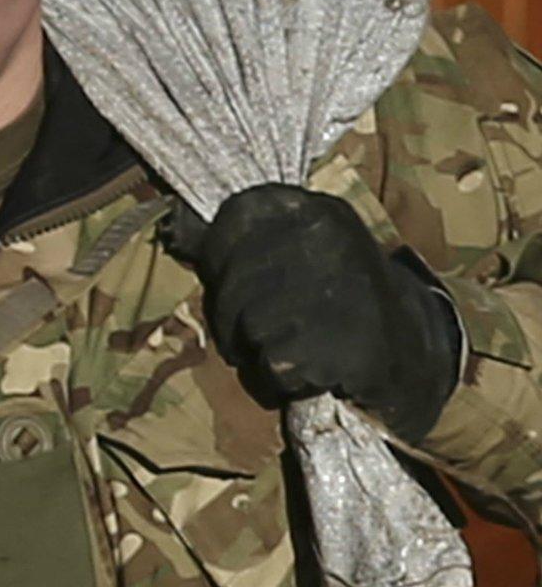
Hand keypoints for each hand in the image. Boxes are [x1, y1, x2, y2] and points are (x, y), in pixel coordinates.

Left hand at [165, 184, 460, 441]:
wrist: (414, 349)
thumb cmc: (335, 299)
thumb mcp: (295, 252)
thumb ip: (236, 239)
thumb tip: (172, 225)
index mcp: (313, 209)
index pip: (233, 218)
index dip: (222, 258)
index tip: (243, 279)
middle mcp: (328, 238)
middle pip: (234, 283)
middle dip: (235, 317)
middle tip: (267, 330)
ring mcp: (342, 288)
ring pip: (251, 326)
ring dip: (261, 349)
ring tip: (296, 345)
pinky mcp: (349, 341)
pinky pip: (275, 365)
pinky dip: (284, 377)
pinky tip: (314, 368)